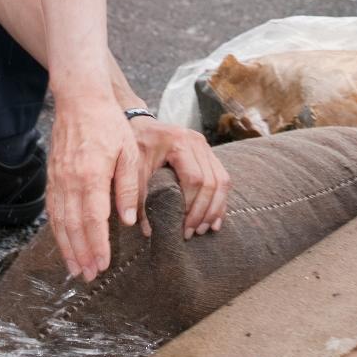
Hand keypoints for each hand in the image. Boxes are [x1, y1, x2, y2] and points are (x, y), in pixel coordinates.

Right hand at [47, 91, 141, 280]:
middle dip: (81, 254)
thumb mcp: (128, 152)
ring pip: (60, 220)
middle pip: (73, 225)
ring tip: (75, 269)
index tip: (102, 266)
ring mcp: (58, 178)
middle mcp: (70, 180)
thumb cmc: (108, 124)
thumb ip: (128, 188)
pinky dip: (56, 230)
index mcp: (91, 175)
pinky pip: (52, 209)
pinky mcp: (52, 175)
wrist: (80, 98)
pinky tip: (63, 243)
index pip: (93, 219)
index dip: (97, 245)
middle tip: (89, 277)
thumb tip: (128, 221)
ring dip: (67, 247)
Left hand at [128, 116, 230, 239]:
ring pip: (222, 180)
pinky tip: (214, 218)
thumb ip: (138, 198)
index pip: (193, 179)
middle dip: (204, 211)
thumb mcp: (133, 168)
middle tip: (193, 232)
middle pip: (211, 181)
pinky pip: (222, 177)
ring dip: (215, 208)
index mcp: (178, 142)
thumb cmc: (136, 146)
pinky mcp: (208, 152)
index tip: (182, 227)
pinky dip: (220, 199)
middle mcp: (196, 141)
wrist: (140, 124)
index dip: (191, 206)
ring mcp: (205, 145)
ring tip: (205, 229)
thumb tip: (148, 232)